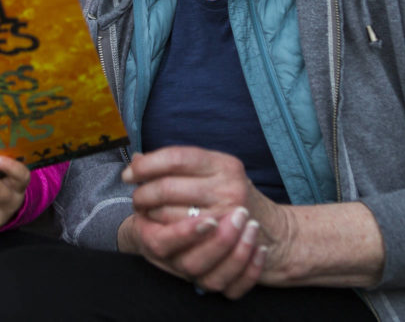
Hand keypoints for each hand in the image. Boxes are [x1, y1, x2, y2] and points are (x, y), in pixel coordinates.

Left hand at [119, 146, 283, 297]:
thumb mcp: (212, 171)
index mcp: (224, 164)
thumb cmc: (232, 196)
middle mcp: (229, 188)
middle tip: (137, 199)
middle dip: (144, 195)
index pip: (176, 158)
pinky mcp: (226, 246)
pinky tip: (165, 234)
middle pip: (168, 188)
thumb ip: (177, 164)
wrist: (275, 231)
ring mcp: (230, 218)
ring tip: (147, 215)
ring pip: (171, 219)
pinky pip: (187, 247)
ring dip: (152, 218)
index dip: (147, 166)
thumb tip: (136, 159)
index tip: (129, 174)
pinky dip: (170, 240)